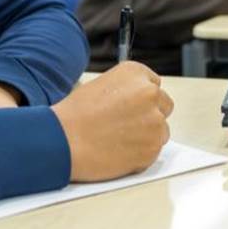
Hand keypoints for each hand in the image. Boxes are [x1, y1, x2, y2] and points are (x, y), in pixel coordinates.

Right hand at [52, 62, 173, 181]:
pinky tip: (118, 152)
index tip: (132, 107)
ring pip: (161, 131)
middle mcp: (150, 93)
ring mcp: (155, 122)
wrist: (64, 141)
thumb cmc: (74, 115)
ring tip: (119, 141)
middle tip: (127, 126)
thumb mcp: (99, 86)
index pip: (154, 83)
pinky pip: (154, 151)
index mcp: (135, 73)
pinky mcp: (153, 148)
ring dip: (146, 136)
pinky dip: (140, 154)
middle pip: (164, 105)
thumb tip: (135, 103)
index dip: (142, 98)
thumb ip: (125, 90)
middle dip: (150, 115)